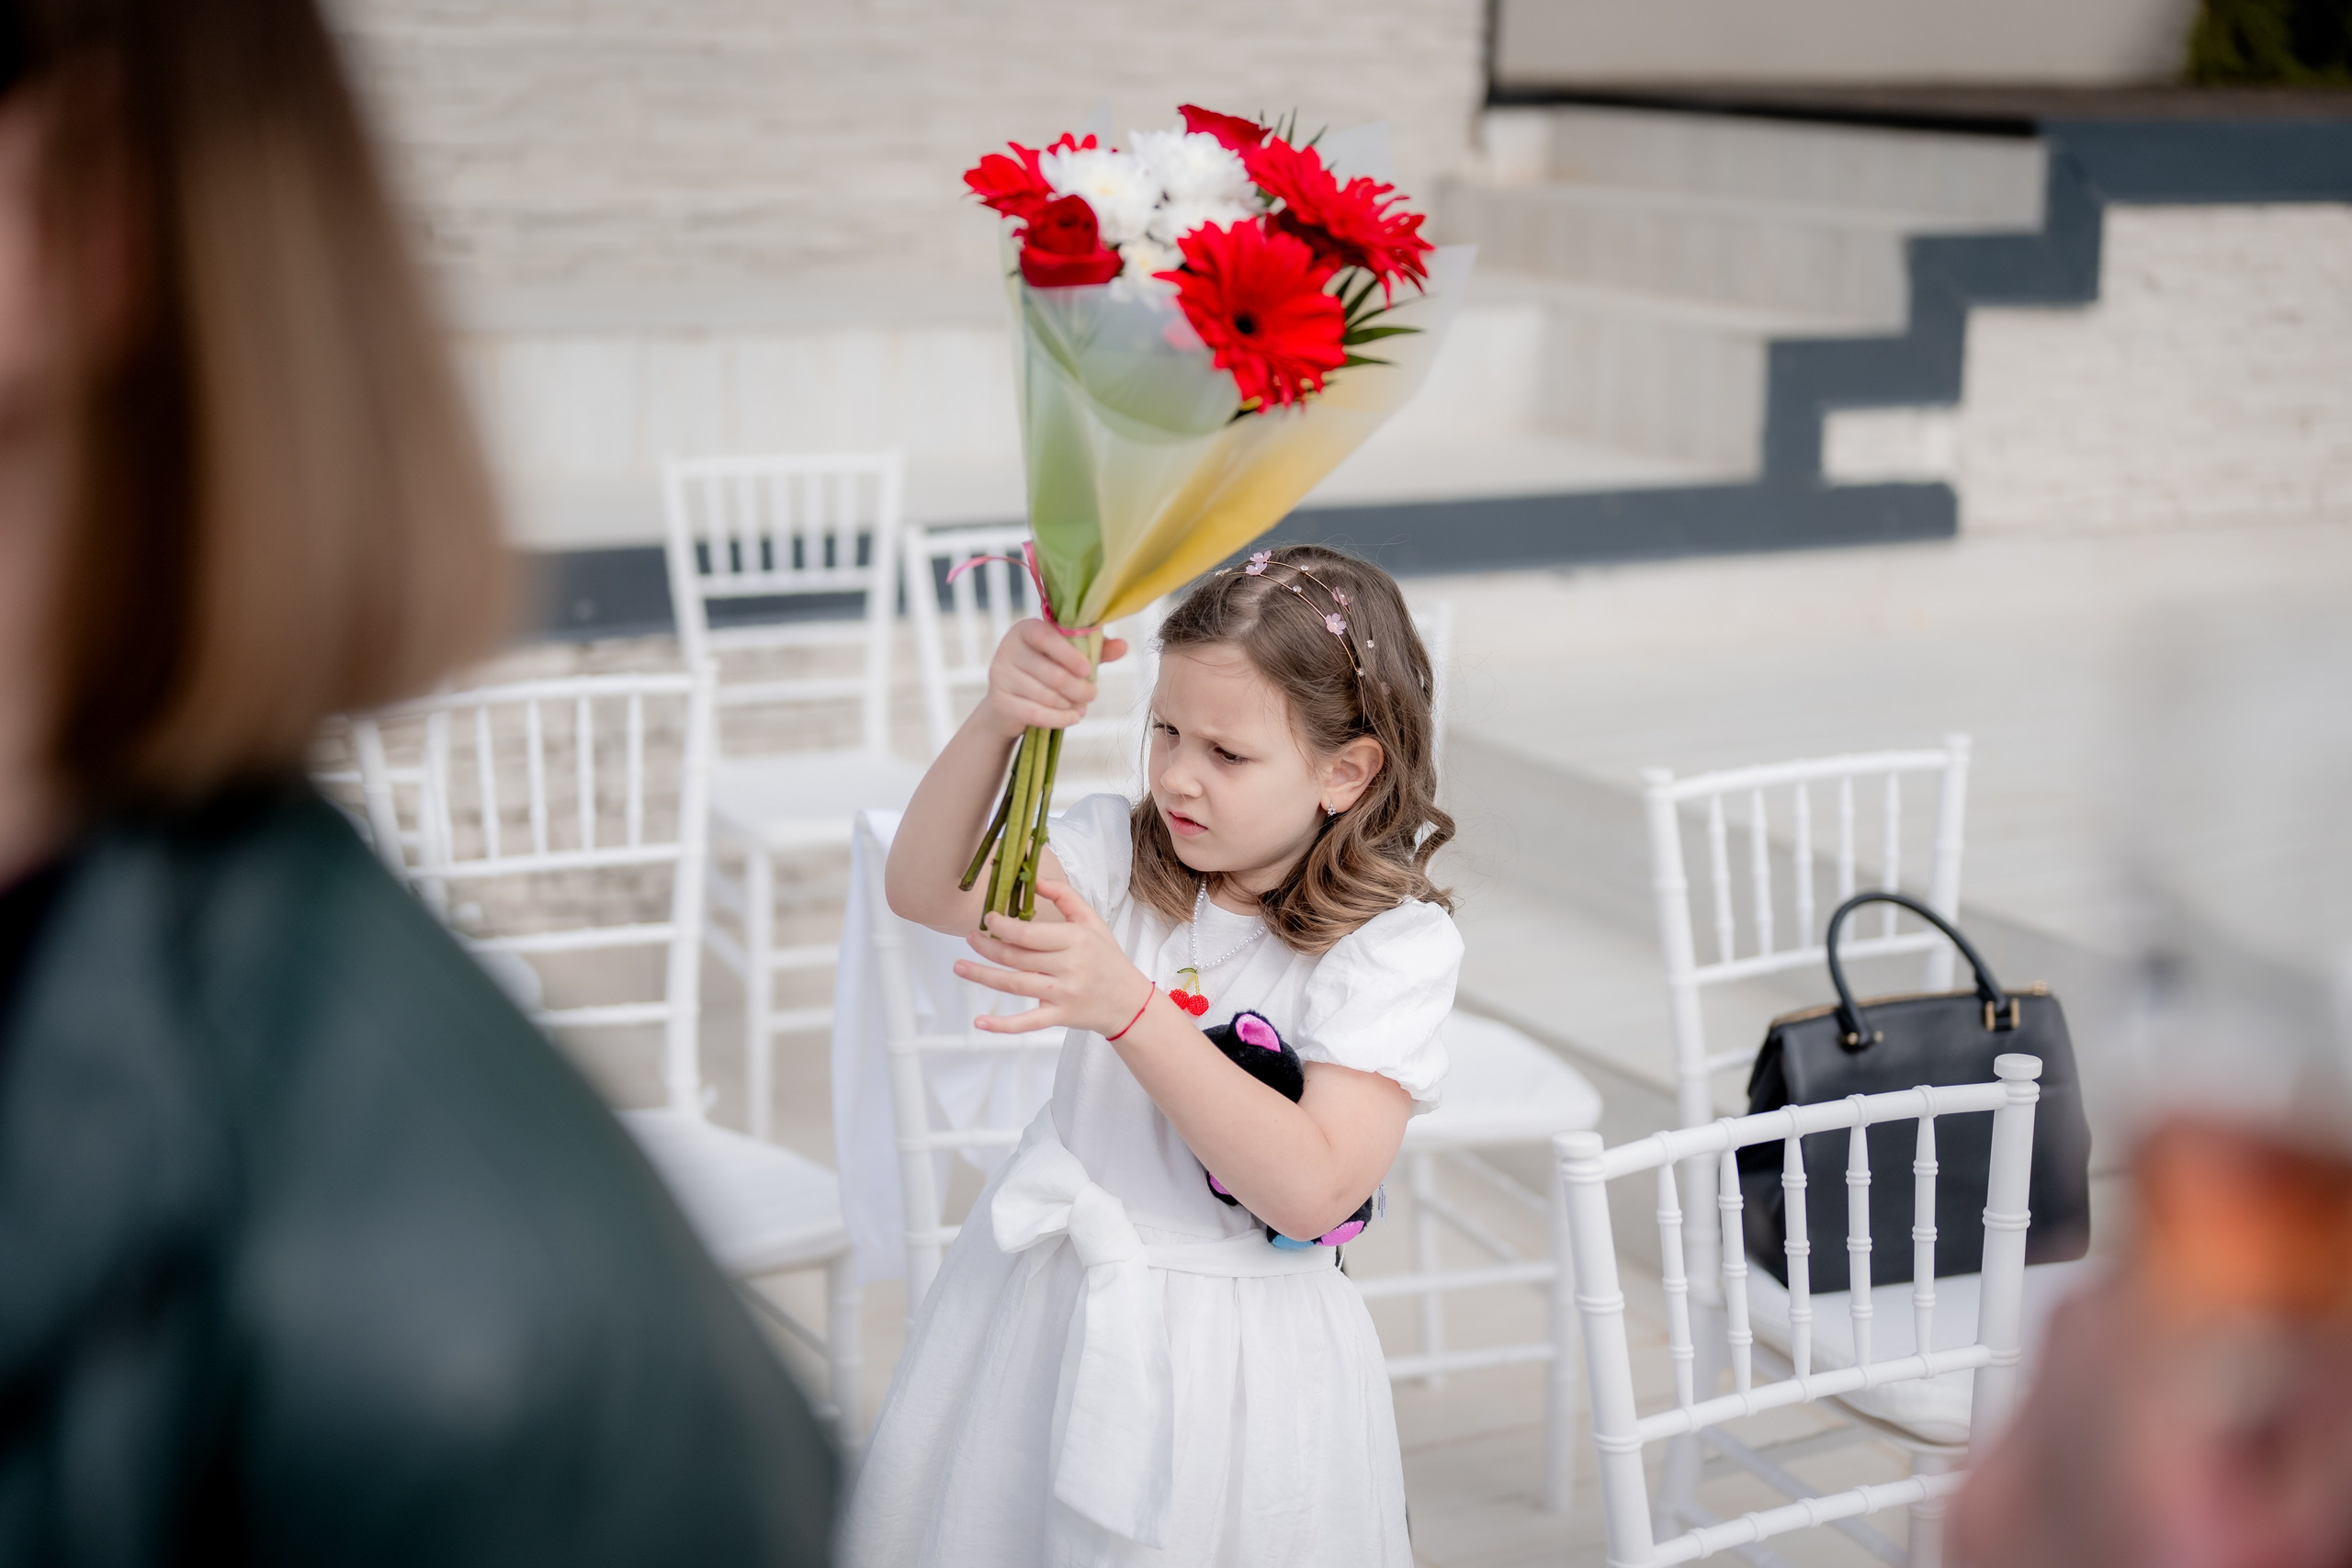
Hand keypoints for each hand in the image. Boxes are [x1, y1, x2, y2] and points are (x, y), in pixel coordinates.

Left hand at [955, 879, 1155, 1036]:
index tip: (988, 919)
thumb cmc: (1106, 958)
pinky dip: (1003, 1025)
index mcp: (1076, 940)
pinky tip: (980, 1022)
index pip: (1030, 933)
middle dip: (988, 947)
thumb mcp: (1092, 921)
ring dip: (983, 976)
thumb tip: (1034, 879)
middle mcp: (1069, 967)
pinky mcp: (1060, 1017)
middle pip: (1017, 957)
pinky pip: (1027, 1023)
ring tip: (960, 966)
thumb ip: (1065, 895)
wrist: (1129, 1001)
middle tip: (971, 938)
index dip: (1003, 926)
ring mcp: (1063, 995)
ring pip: (1015, 985)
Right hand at [979, 620, 1127, 739]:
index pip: (1047, 638)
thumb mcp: (1070, 656)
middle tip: (1092, 695)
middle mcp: (1008, 648)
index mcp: (1026, 629)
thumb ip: (1096, 649)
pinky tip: (1072, 718)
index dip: (1069, 654)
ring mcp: (1000, 674)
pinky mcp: (998, 700)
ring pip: (1045, 695)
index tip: (1088, 670)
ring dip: (1070, 705)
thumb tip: (1123, 646)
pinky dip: (1058, 719)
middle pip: (1051, 673)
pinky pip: (1034, 713)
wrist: (1011, 699)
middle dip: (1078, 688)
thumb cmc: (1046, 669)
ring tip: (1081, 707)